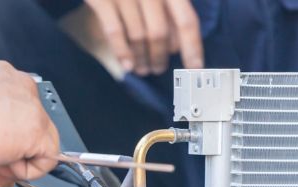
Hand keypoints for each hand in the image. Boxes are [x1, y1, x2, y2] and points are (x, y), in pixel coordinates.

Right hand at [85, 0, 202, 75]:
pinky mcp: (102, 0)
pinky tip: (126, 65)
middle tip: (159, 70)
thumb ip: (172, 9)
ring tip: (143, 70)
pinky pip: (114, 32)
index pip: (186, 21)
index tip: (195, 68)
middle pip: (159, 33)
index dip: (192, 48)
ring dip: (141, 59)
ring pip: (137, 36)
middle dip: (160, 57)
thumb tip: (177, 46)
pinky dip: (121, 52)